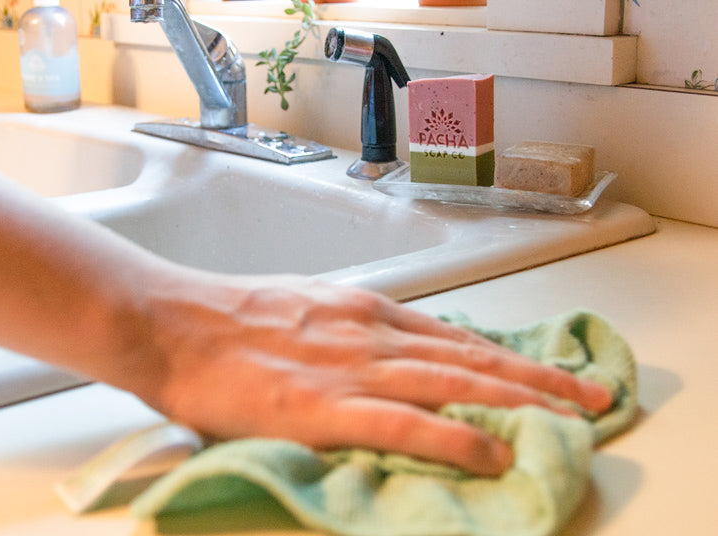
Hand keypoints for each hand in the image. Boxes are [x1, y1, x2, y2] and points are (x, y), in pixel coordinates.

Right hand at [121, 273, 612, 476]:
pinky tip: (493, 452)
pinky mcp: (325, 405)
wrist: (171, 323)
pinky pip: (405, 424)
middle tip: (589, 394)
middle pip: (471, 355)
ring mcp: (351, 367)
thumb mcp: (300, 308)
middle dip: (537, 375)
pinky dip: (456, 437)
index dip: (506, 354)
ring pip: (455, 383)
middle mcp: (369, 331)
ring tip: (571, 418)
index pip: (453, 334)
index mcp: (361, 309)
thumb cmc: (224, 318)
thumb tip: (381, 353)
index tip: (544, 369)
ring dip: (521, 401)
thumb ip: (346, 329)